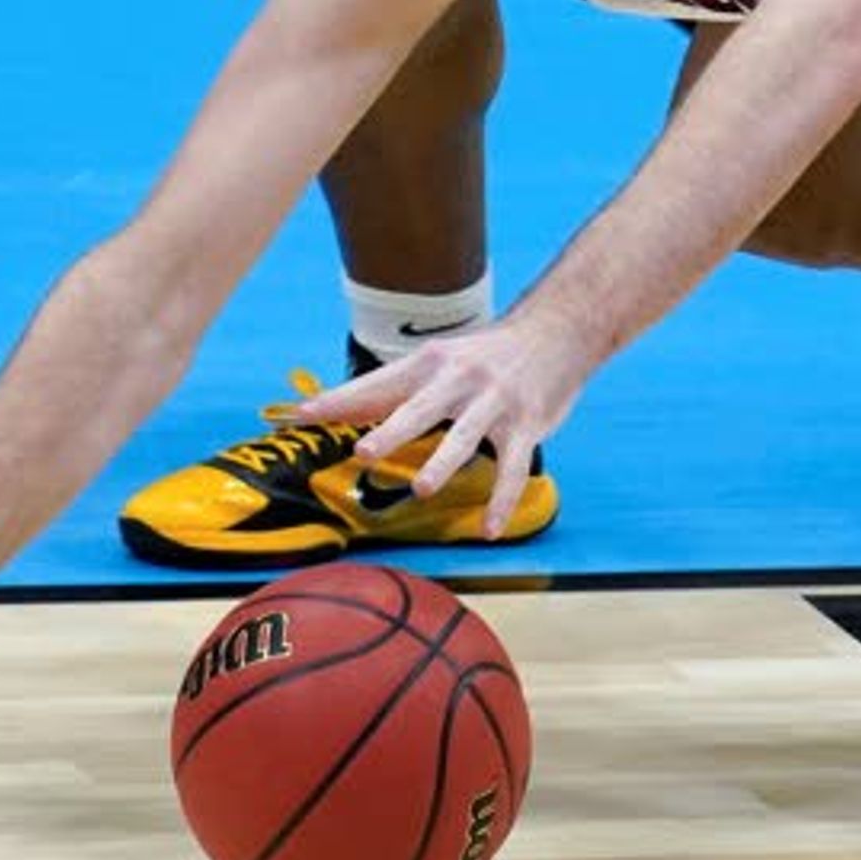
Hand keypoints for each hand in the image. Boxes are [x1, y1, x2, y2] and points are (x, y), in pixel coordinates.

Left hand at [294, 309, 590, 539]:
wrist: (559, 330)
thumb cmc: (486, 354)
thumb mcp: (441, 360)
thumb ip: (390, 389)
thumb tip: (325, 409)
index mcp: (432, 362)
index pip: (378, 382)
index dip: (339, 399)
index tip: (301, 415)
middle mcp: (461, 379)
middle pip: (421, 408)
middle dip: (392, 430)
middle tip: (364, 452)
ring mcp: (496, 402)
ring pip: (465, 436)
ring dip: (442, 462)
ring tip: (420, 488)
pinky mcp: (526, 425)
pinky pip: (512, 467)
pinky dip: (501, 500)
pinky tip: (488, 529)